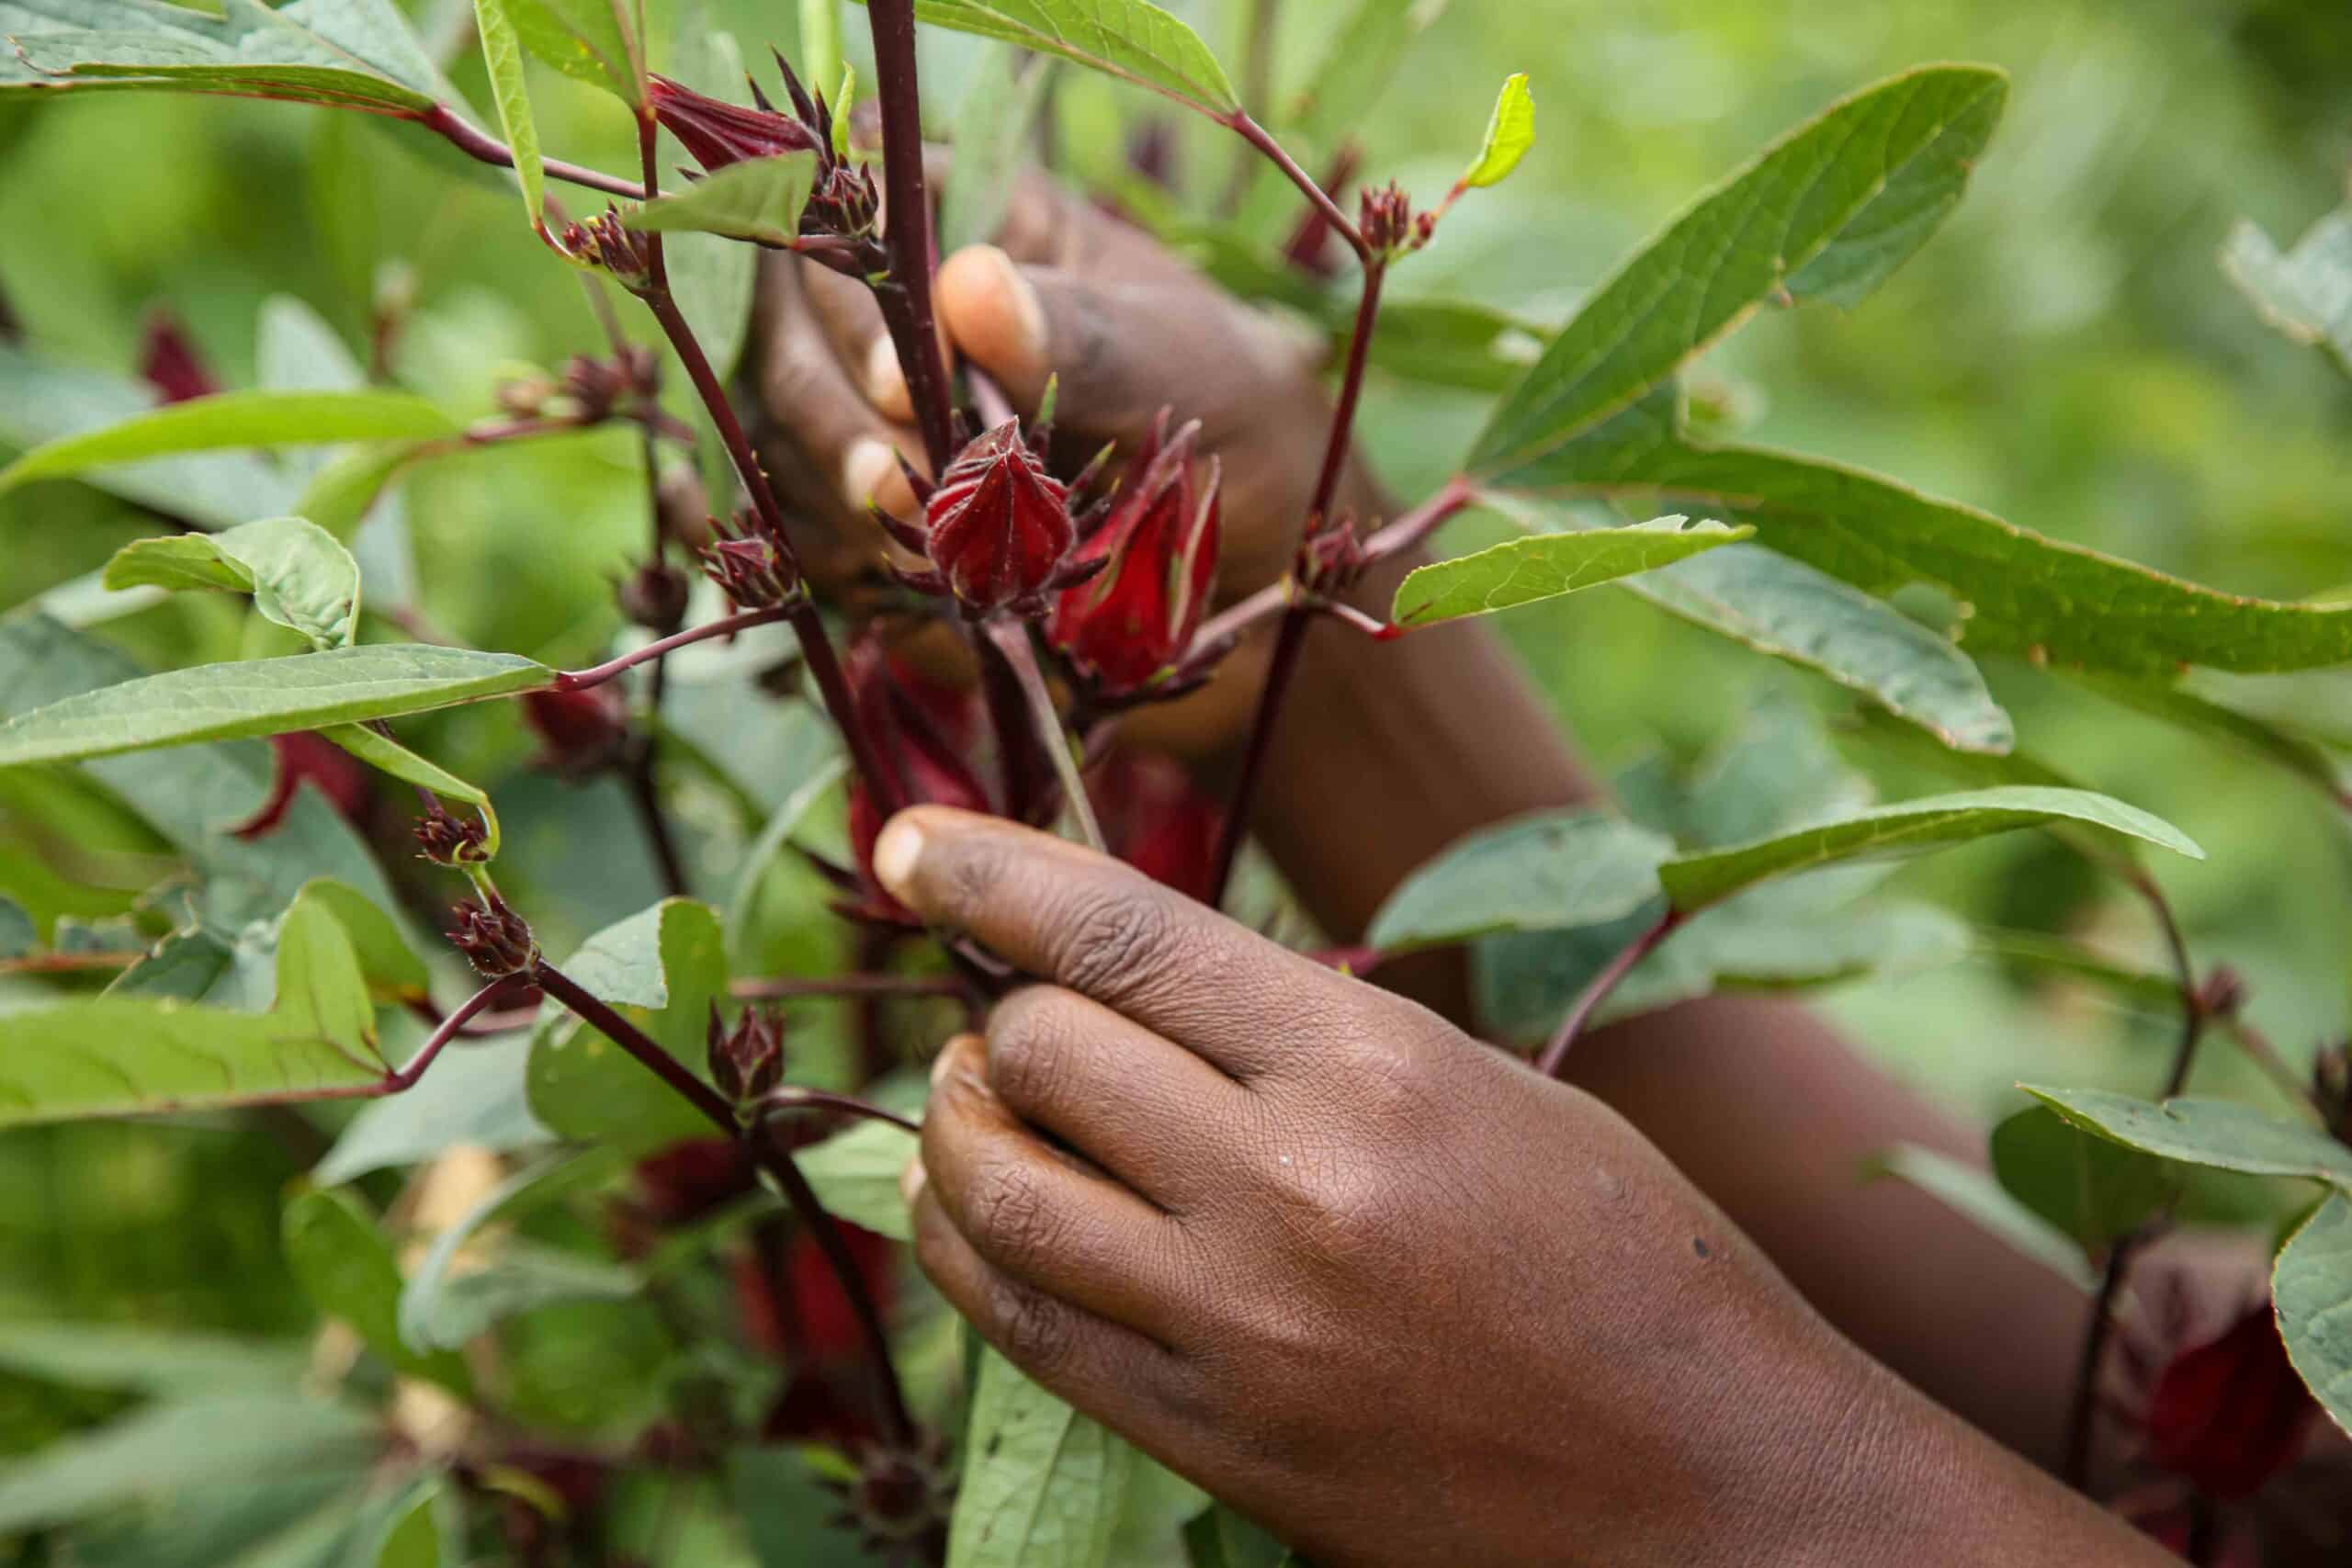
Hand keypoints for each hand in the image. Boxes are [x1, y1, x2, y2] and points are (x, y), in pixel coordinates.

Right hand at [743, 180, 1382, 750]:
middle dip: (835, 406)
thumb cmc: (1243, 434)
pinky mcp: (866, 514)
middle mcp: (910, 307)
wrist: (1254, 581)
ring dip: (835, 484)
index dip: (853, 286)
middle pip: (789, 317)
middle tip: (900, 481)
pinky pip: (799, 524)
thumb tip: (971, 284)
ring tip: (919, 537)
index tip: (901, 381)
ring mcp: (872, 410)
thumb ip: (1085, 333)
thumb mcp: (1187, 369)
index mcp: (985, 222)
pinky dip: (838, 553)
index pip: (861, 209)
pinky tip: (902, 577)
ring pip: (779, 424)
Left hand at [871, 807, 2175, 1566]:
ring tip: (985, 1104)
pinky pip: (1023, 1324)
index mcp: (1372, 1069)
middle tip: (1029, 1020)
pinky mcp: (1214, 1441)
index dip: (991, 876)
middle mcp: (1287, 1189)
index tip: (909, 844)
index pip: (1121, 937)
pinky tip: (973, 1210)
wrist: (1715, 1487)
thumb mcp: (1486, 1092)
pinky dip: (969, 1247)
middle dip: (1009, 1016)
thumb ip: (1308, 1035)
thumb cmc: (1631, 1262)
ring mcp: (1239, 1329)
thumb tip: (1133, 980)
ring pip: (998, 1186)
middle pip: (1040, 1051)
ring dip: (963, 1126)